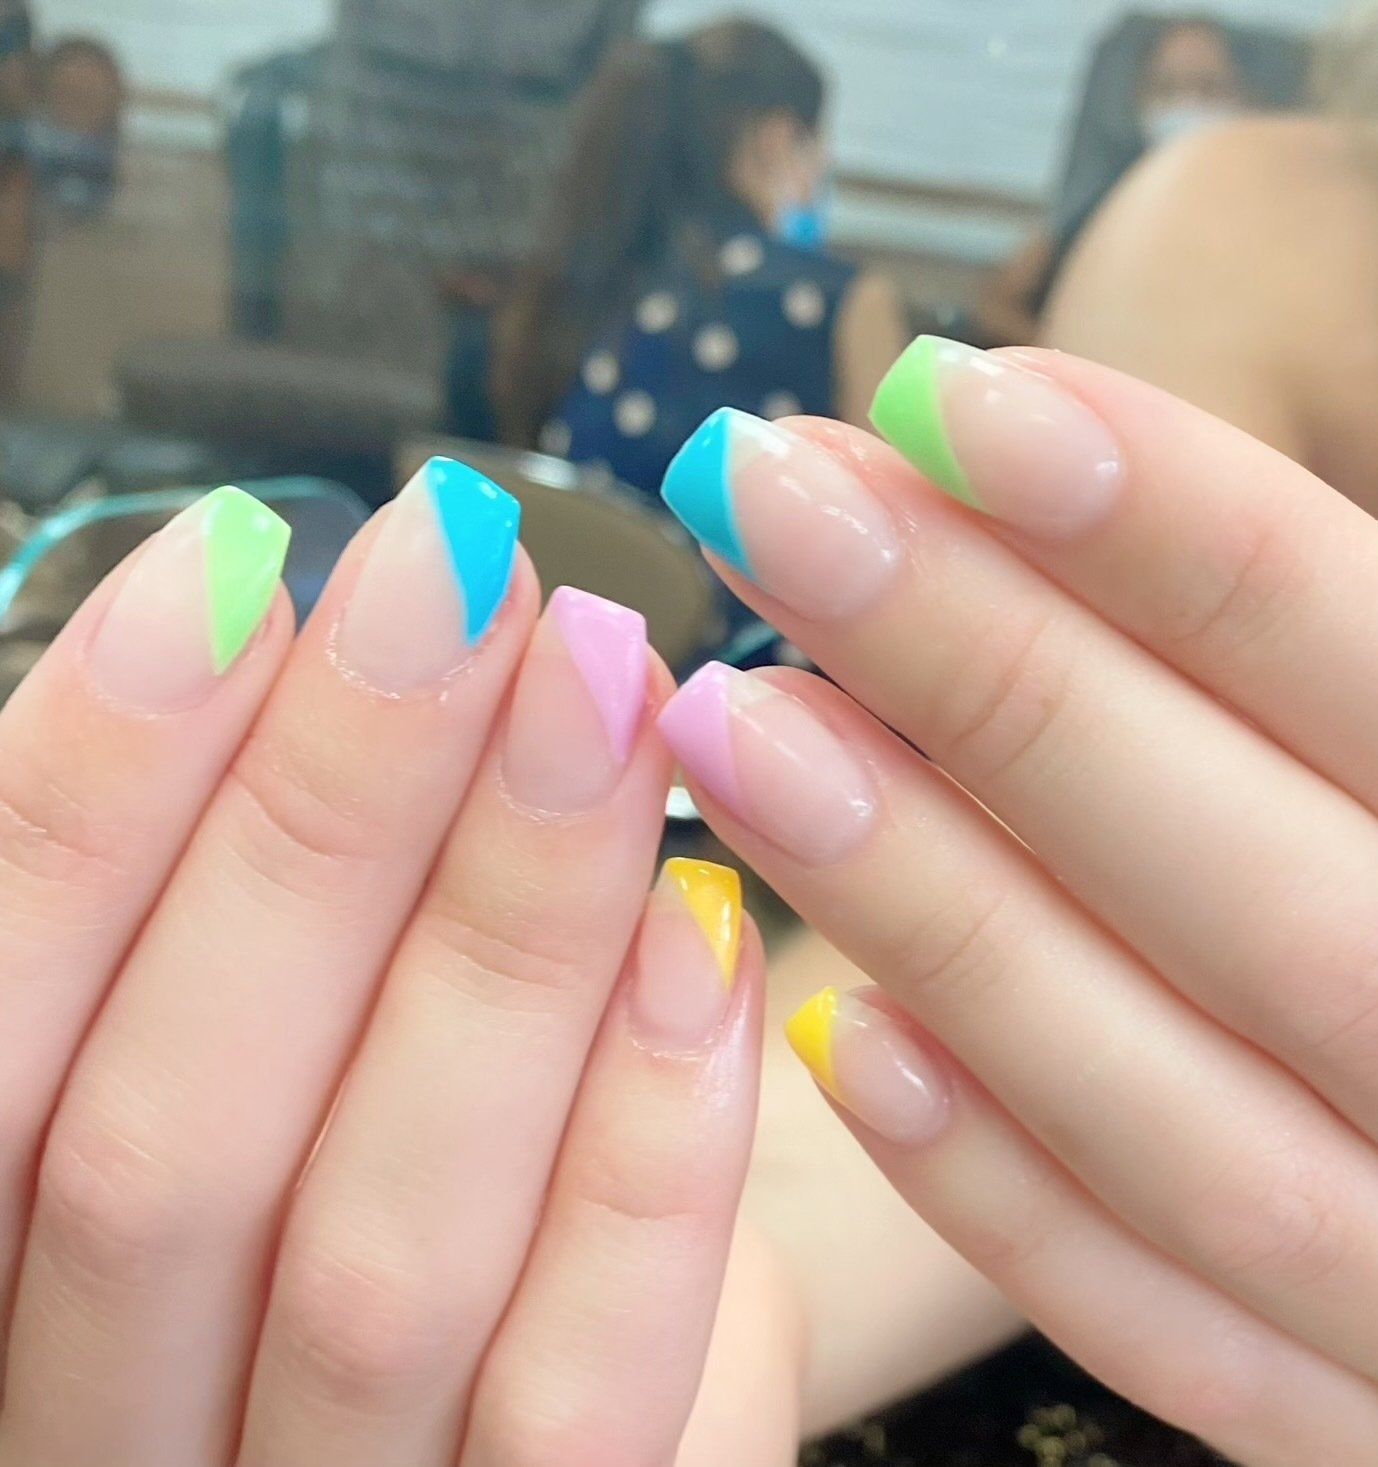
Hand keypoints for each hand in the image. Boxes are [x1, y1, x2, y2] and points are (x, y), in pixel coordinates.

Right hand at [0, 464, 762, 1466]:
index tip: (233, 566)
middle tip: (464, 578)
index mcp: (10, 1297)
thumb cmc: (370, 1241)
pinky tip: (710, 931)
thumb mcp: (265, 1101)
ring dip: (502, 936)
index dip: (92, 795)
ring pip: (374, 1256)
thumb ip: (251, 954)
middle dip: (323, 820)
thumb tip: (318, 648)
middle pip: (171, 1146)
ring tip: (606, 690)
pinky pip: (582, 1388)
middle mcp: (113, 1433)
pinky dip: (644, 1155)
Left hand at [653, 345, 1377, 1466]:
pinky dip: (1003, 1190)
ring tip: (751, 727)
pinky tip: (840, 1021)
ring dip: (947, 912)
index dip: (1224, 566)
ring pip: (1195, 1133)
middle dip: (1014, 689)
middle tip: (790, 512)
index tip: (977, 413)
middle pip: (1299, 918)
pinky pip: (1178, 1344)